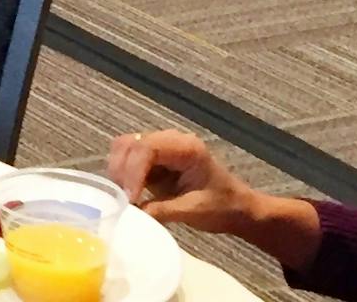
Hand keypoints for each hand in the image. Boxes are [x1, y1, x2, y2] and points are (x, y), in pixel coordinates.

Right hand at [106, 131, 320, 268]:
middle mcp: (171, 141)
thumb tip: (132, 214)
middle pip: (132, 143)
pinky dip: (122, 175)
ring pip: (125, 148)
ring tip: (123, 197)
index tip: (129, 198)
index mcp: (186, 148)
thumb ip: (162, 210)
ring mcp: (161, 148)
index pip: (148, 148)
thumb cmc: (223, 207)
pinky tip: (127, 194)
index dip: (132, 171)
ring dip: (119, 171)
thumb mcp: (194, 211)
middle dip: (121, 171)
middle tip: (122, 199)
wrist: (238, 208)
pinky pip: (128, 159)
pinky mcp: (154, 160)